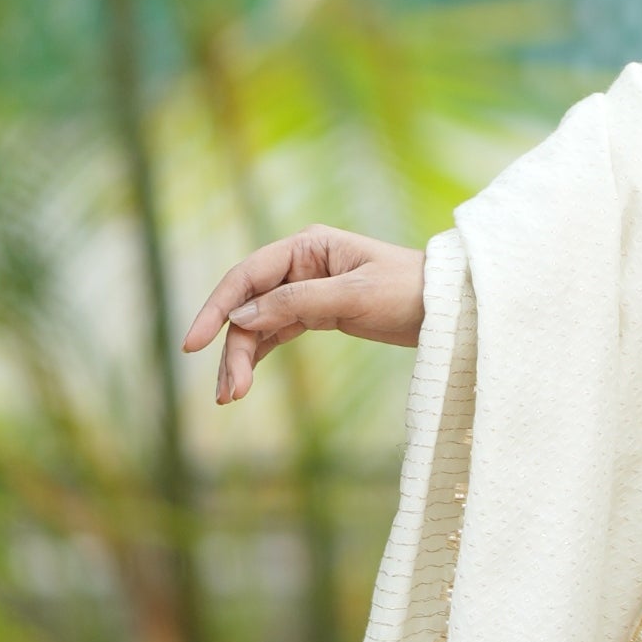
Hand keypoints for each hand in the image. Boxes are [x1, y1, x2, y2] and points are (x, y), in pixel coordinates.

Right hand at [183, 226, 425, 404]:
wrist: (448, 307)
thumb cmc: (407, 290)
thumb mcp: (353, 295)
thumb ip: (296, 302)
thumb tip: (242, 316)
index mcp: (307, 245)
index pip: (246, 276)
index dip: (216, 308)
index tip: (193, 343)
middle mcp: (300, 263)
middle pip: (248, 305)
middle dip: (232, 348)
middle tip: (227, 393)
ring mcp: (305, 288)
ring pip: (257, 324)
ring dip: (241, 358)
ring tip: (231, 396)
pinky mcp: (316, 312)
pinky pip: (275, 333)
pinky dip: (258, 355)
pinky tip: (244, 380)